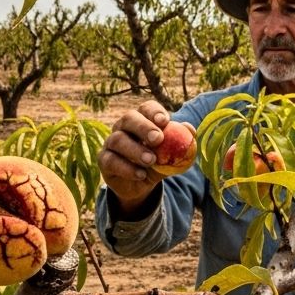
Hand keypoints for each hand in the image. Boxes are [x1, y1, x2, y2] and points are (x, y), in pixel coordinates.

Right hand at [99, 101, 172, 216]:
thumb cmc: (157, 163)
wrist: (140, 185)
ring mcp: (111, 143)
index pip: (146, 108)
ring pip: (118, 140)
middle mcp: (123, 127)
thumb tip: (190, 130)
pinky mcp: (104, 160)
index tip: (164, 121)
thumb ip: (180, 144)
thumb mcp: (171, 155)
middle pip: (129, 118)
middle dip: (144, 127)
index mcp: (142, 119)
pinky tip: (141, 175)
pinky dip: (126, 168)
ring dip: (135, 150)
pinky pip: (110, 161)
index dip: (154, 112)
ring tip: (151, 161)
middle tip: (157, 139)